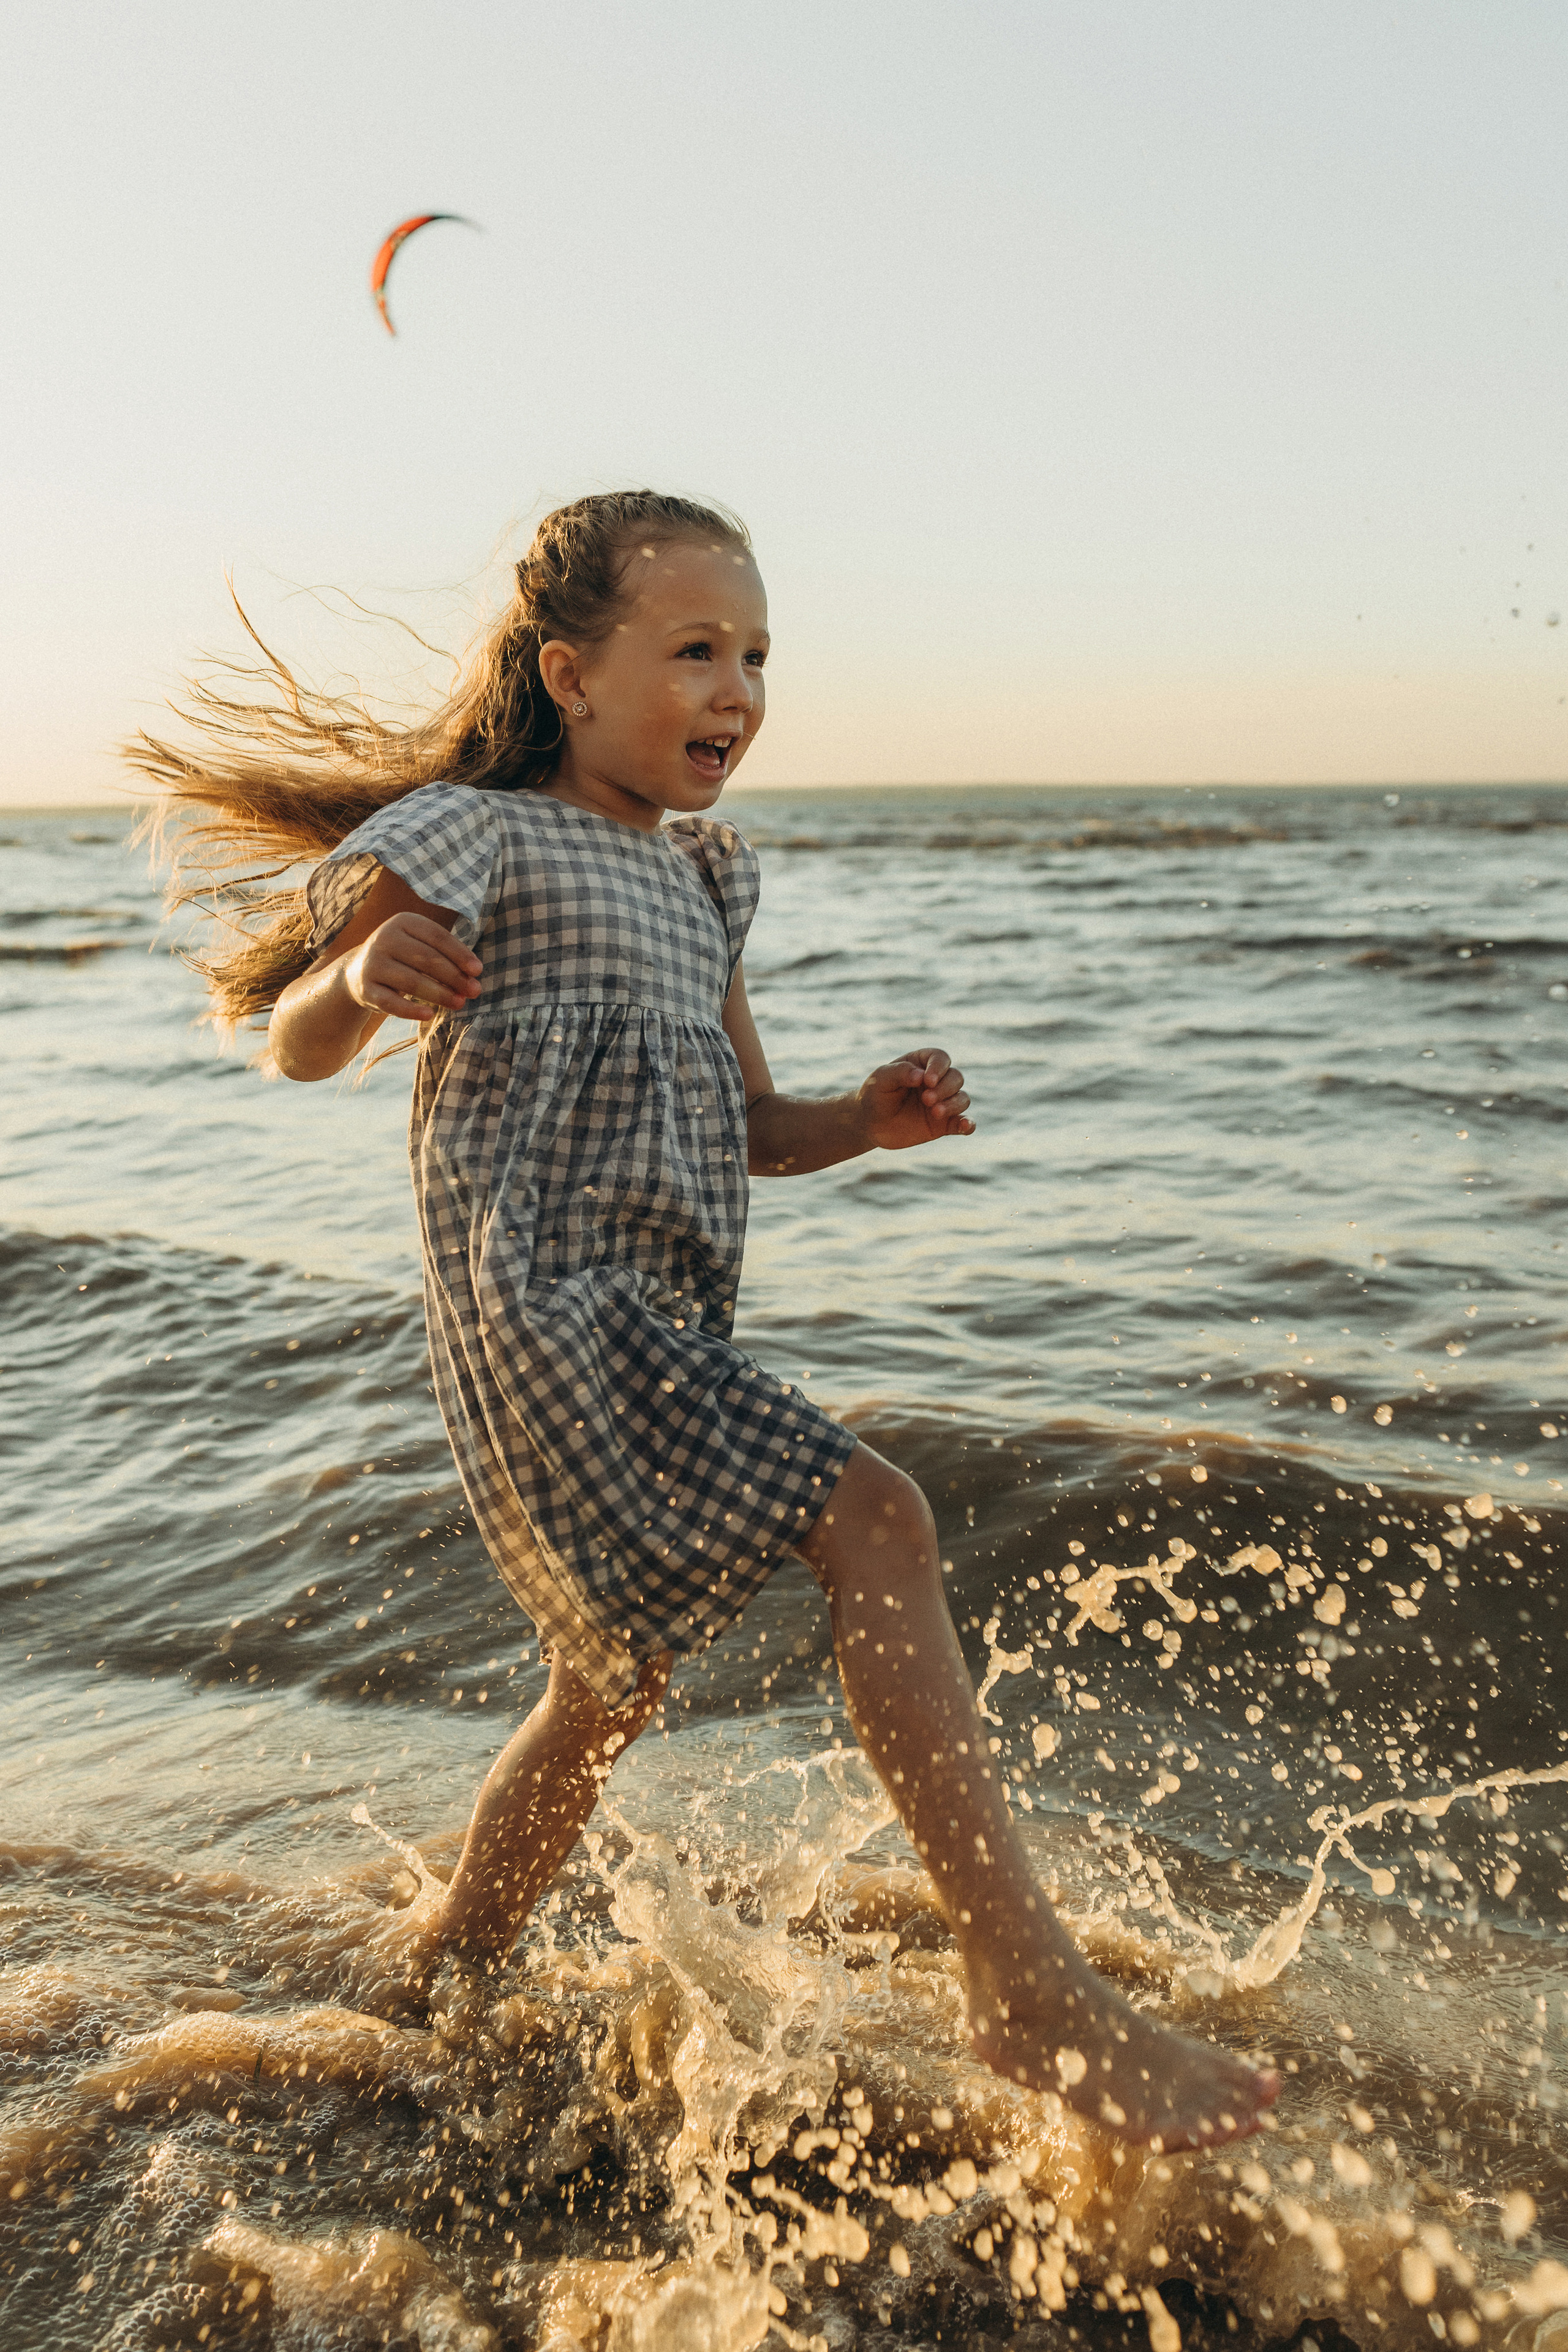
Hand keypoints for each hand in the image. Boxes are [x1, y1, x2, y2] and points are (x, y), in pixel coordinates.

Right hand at [343, 913, 482, 1024]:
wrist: (359, 971)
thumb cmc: (404, 957)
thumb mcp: (421, 946)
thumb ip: (446, 957)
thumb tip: (473, 979)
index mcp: (403, 921)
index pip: (437, 936)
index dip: (459, 953)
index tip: (478, 971)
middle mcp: (384, 938)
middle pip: (426, 958)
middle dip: (454, 976)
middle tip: (474, 991)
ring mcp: (372, 963)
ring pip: (411, 981)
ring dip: (439, 994)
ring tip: (459, 1003)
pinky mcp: (365, 989)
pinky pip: (390, 1002)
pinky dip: (410, 1010)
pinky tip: (429, 1015)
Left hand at [858, 1048, 974, 1151]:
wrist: (870, 1123)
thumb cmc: (875, 1095)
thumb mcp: (880, 1079)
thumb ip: (900, 1072)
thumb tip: (921, 1075)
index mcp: (922, 1064)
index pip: (940, 1058)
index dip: (939, 1067)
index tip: (928, 1080)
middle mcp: (937, 1082)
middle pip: (955, 1077)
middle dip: (945, 1088)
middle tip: (926, 1100)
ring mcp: (942, 1103)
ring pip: (962, 1098)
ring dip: (953, 1104)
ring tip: (935, 1112)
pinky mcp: (943, 1124)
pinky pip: (963, 1123)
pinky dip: (968, 1124)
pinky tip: (966, 1126)